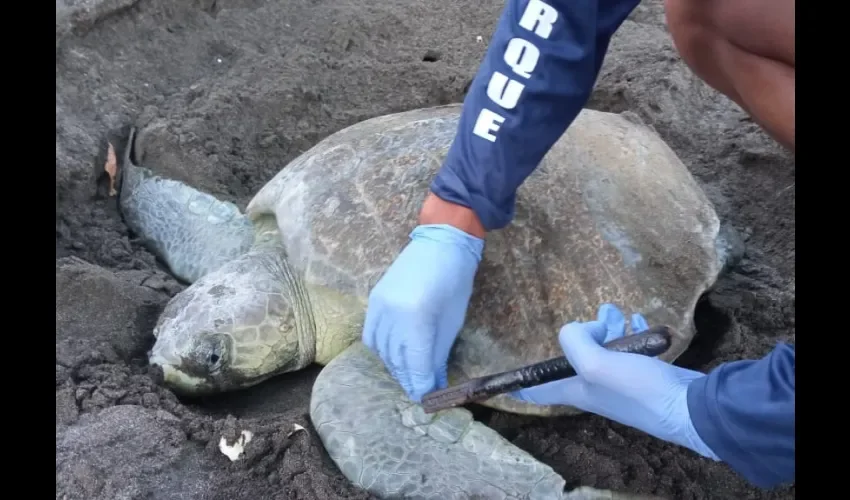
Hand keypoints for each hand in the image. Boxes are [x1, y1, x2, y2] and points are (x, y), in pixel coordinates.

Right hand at [363, 223, 483, 401]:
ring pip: (381, 351)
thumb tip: (432, 382)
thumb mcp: (452, 322)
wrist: (441, 243)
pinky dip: (382, 350)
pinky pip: (371, 335)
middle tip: (421, 391)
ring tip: (409, 374)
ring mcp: (378, 306)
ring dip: (395, 366)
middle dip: (409, 379)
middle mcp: (392, 314)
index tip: (428, 399)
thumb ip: (438, 354)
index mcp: (416, 319)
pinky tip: (395, 355)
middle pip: (397, 360)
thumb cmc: (455, 281)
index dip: (421, 386)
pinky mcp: (373, 300)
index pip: (415, 364)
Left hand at [513, 303, 718, 458]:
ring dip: (609, 328)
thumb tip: (580, 329)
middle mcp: (595, 389)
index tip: (504, 378)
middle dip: (581, 333)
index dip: (518, 383)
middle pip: (574, 359)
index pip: (536, 390)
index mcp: (577, 390)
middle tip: (602, 317)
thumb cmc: (640, 389)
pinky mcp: (644, 378)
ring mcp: (620, 384)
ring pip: (604, 350)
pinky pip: (629, 351)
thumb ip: (576, 343)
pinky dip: (632, 334)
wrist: (693, 408)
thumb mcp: (598, 364)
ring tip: (619, 313)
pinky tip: (639, 322)